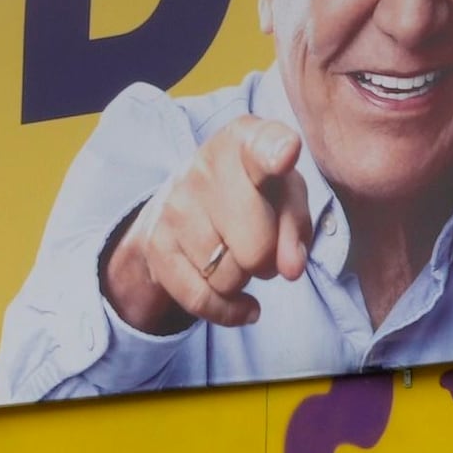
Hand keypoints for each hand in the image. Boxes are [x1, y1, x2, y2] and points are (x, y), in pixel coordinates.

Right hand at [97, 117, 313, 332]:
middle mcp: (204, 168)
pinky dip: (228, 310)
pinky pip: (202, 300)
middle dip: (268, 260)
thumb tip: (291, 269)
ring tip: (239, 255)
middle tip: (263, 247)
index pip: (261, 147)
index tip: (286, 153)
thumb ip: (297, 227)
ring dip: (244, 279)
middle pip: (255, 246)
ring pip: (230, 277)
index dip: (275, 152)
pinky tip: (241, 301)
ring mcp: (175, 206)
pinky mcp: (156, 245)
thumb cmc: (253, 193)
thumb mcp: (286, 196)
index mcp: (243, 142)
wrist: (185, 200)